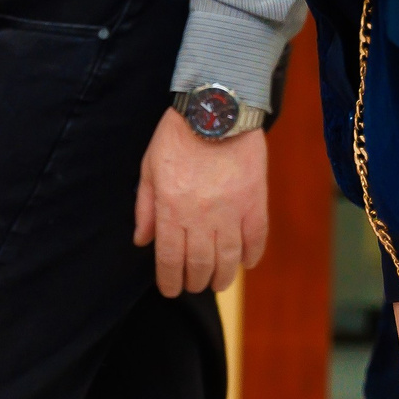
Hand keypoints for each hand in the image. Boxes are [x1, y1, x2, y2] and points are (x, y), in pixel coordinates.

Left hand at [133, 110, 268, 298]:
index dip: (170, 281)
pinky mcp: (255, 201)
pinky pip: (256, 238)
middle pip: (200, 265)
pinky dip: (251, 256)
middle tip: (195, 285)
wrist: (217, 109)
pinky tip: (245, 263)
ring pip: (228, 258)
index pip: (169, 260)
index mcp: (172, 211)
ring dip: (223, 277)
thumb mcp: (149, 170)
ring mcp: (231, 211)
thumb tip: (142, 241)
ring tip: (219, 282)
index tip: (171, 290)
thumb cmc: (177, 136)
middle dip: (196, 282)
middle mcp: (201, 217)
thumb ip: (145, 208)